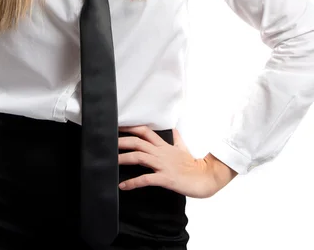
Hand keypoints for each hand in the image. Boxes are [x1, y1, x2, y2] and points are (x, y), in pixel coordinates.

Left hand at [117, 126, 233, 198]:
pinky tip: (123, 185)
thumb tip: (173, 129)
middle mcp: (161, 153)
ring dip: (123, 158)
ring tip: (111, 162)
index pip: (145, 131)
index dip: (130, 128)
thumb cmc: (193, 165)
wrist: (205, 178)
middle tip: (108, 142)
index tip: (118, 126)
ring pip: (139, 157)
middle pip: (138, 142)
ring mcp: (162, 165)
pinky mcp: (165, 178)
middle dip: (122, 141)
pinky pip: (146, 179)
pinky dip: (133, 182)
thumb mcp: (183, 148)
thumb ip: (176, 138)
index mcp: (164, 145)